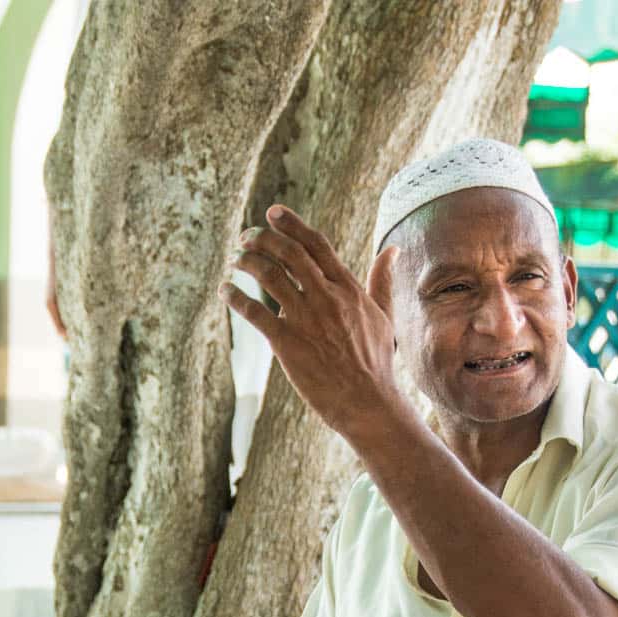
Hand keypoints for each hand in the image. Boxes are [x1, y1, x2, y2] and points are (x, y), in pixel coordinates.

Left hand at [220, 205, 408, 439]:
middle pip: (289, 253)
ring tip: (235, 260)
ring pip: (269, 276)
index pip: (317, 244)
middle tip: (246, 236)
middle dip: (263, 238)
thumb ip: (382, 280)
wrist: (369, 403)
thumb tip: (392, 249)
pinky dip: (236, 298)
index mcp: (348, 288)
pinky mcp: (287, 343)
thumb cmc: (376, 361)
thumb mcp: (384, 315)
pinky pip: (255, 312)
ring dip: (247, 262)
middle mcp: (327, 298)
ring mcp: (306, 319)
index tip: (272, 212)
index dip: (292, 224)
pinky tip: (225, 291)